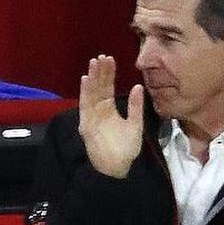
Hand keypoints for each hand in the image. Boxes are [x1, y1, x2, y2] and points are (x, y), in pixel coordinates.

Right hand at [78, 54, 144, 178]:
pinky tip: (86, 79)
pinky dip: (85, 92)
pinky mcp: (86, 124)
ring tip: (94, 62)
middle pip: (98, 87)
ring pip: (91, 93)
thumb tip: (138, 86)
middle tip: (102, 56)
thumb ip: (136, 106)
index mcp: (109, 110)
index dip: (109, 74)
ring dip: (92, 78)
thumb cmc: (126, 149)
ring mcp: (91, 117)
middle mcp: (98, 111)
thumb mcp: (135, 125)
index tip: (110, 59)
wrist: (117, 167)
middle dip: (100, 72)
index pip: (108, 87)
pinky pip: (85, 106)